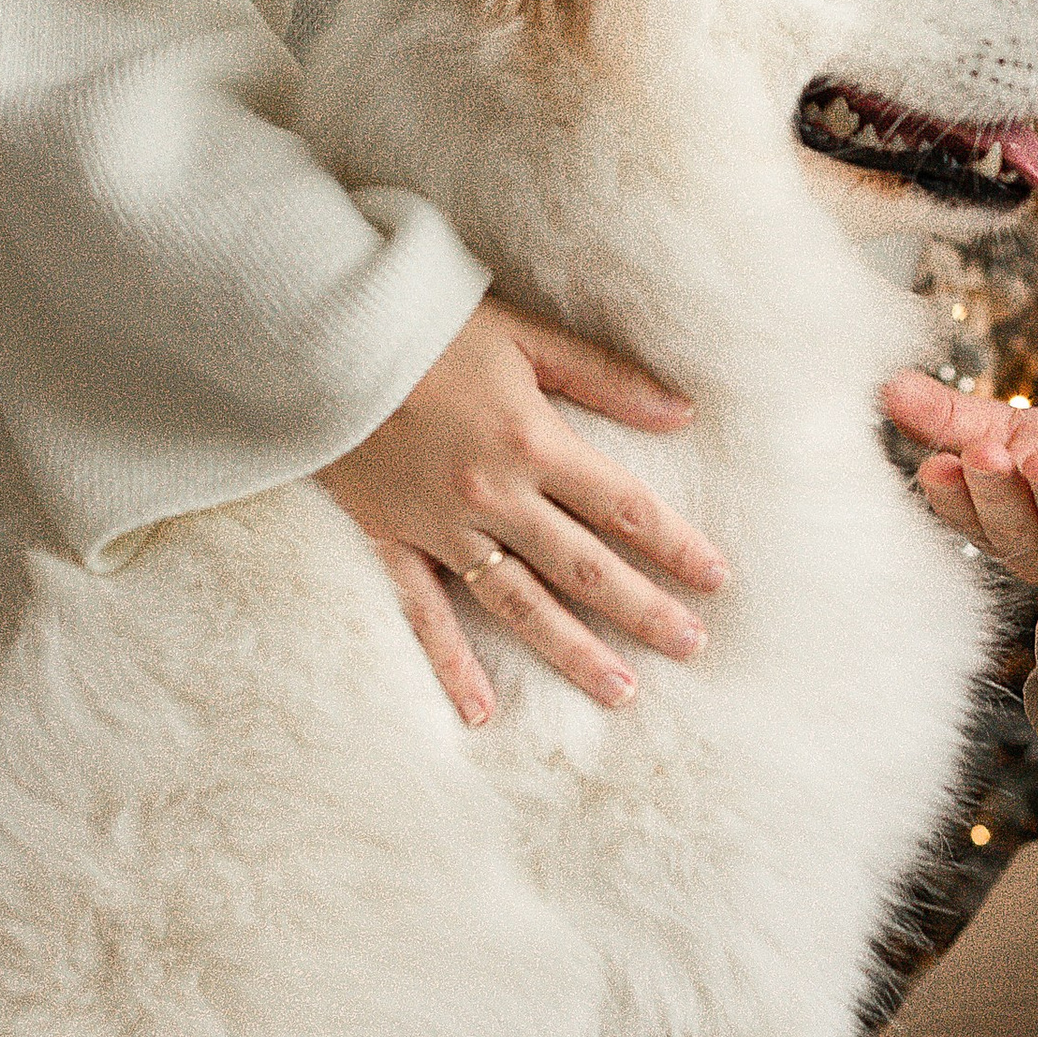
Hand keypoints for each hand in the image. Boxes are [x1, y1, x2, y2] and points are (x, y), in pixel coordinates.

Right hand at [319, 297, 724, 727]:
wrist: (320, 335)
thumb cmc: (427, 325)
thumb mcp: (524, 335)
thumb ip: (604, 376)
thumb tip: (681, 412)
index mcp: (533, 441)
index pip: (623, 507)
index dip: (675, 544)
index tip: (717, 579)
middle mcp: (495, 495)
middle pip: (584, 566)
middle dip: (643, 610)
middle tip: (692, 647)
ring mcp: (441, 526)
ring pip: (519, 603)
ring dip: (572, 650)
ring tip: (621, 691)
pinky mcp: (392, 540)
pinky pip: (424, 614)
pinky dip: (451, 664)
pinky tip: (482, 711)